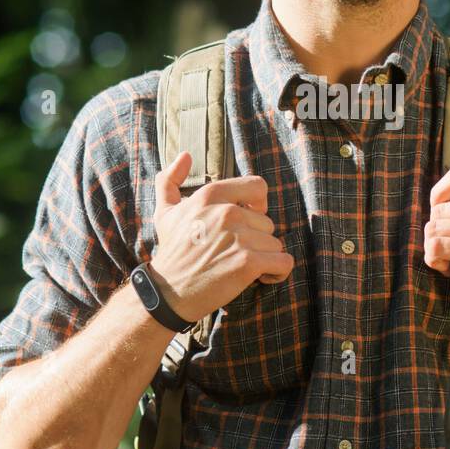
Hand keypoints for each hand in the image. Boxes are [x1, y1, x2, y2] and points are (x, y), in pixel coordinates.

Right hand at [147, 151, 294, 323]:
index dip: (258, 205)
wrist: (168, 293)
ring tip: (240, 266)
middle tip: (234, 252)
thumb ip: (170, 180)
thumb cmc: (172, 251)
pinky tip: (261, 277)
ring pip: (275, 243)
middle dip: (256, 239)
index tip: (248, 220)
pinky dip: (278, 272)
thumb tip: (185, 155)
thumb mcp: (165, 212)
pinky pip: (284, 262)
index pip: (258, 187)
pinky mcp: (247, 263)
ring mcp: (238, 237)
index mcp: (211, 194)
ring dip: (264, 257)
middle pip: (267, 221)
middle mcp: (226, 212)